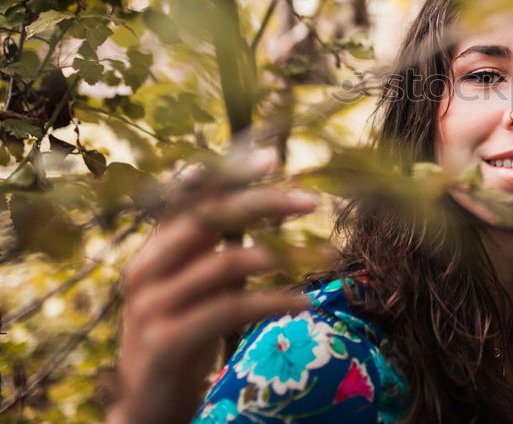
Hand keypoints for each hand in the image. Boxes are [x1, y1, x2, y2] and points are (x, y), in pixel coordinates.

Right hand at [108, 154, 316, 423]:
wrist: (144, 409)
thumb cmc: (180, 338)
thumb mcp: (192, 289)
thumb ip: (213, 250)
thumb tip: (264, 203)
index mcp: (151, 252)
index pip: (189, 199)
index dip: (229, 174)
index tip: (271, 157)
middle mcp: (145, 271)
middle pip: (209, 219)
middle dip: (263, 203)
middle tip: (310, 201)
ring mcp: (152, 306)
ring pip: (227, 262)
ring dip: (283, 255)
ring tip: (326, 256)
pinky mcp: (168, 341)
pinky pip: (232, 308)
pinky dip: (274, 300)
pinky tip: (305, 301)